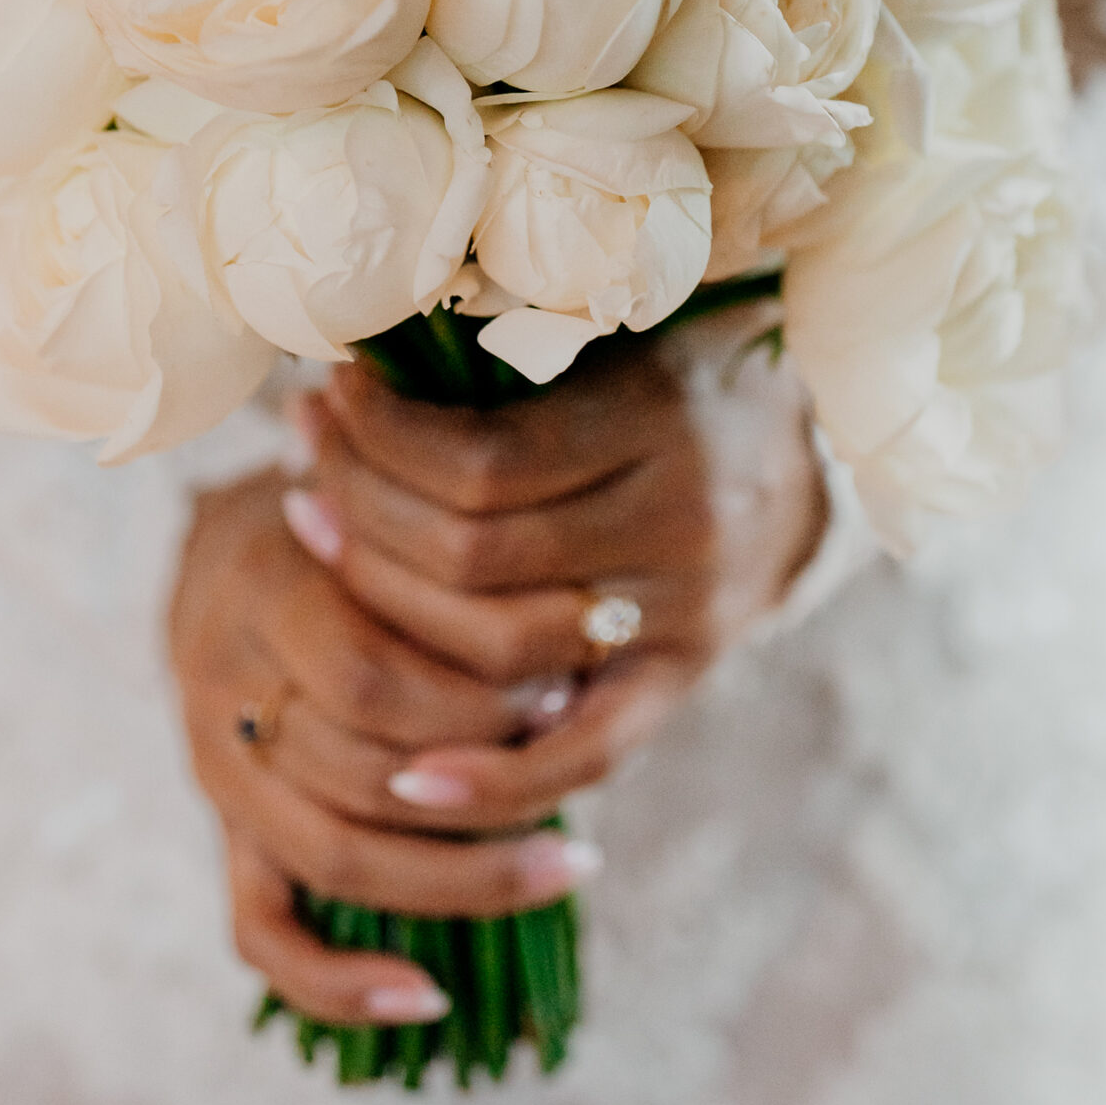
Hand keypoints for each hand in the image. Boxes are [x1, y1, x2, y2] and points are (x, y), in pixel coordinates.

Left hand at [168, 324, 824, 1026]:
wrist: (803, 445)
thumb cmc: (673, 362)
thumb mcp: (611, 321)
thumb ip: (508, 339)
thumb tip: (355, 348)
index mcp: (659, 421)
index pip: (478, 464)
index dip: (378, 440)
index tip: (327, 399)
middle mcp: (681, 526)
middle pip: (471, 556)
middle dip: (360, 509)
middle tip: (302, 463)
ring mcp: (686, 617)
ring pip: (497, 650)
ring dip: (386, 606)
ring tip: (320, 539)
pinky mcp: (684, 682)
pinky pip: (585, 757)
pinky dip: (491, 780)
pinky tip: (408, 783)